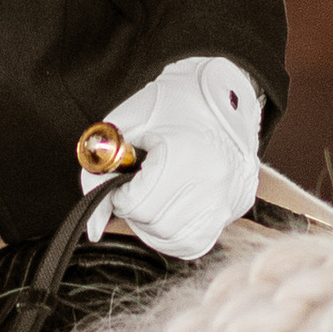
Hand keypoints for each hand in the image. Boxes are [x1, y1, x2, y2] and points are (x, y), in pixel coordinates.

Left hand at [80, 58, 261, 261]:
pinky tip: (170, 211)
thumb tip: (94, 229)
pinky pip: (200, 240)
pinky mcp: (238, 205)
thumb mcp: (124, 128)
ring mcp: (230, 197)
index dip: (119, 195)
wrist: (222, 90)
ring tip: (152, 198)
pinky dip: (178, 233)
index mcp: (185, 156)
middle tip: (136, 188)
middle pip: (157, 226)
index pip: (137, 205)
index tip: (123, 179)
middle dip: (136, 212)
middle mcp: (214, 182)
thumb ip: (98, 177)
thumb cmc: (170, 103)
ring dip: (155, 226)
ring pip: (178, 241)